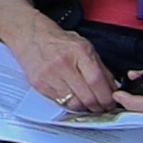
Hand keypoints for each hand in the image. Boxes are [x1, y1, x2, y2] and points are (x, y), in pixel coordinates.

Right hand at [2, 22, 122, 118]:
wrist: (30, 36)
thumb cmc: (57, 41)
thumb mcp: (84, 46)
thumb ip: (100, 67)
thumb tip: (112, 88)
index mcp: (79, 51)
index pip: (97, 81)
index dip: (107, 97)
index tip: (111, 102)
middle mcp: (64, 63)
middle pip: (87, 96)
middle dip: (98, 106)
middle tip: (101, 107)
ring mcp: (50, 75)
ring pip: (74, 104)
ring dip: (84, 107)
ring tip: (86, 102)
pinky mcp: (39, 85)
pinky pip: (60, 103)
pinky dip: (69, 103)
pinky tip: (72, 97)